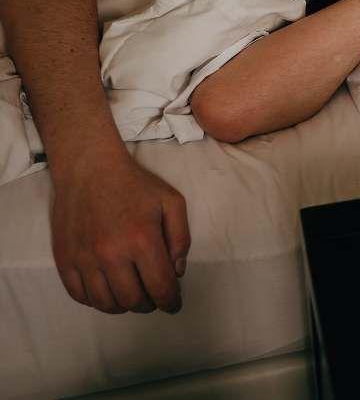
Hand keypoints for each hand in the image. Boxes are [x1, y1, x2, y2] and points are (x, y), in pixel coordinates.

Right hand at [51, 153, 190, 313]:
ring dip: (123, 306)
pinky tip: (107, 292)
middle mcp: (111, 254)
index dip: (171, 302)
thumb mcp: (172, 203)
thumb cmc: (135, 185)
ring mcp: (84, 258)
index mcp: (142, 240)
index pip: (160, 287)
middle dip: (149, 305)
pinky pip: (79, 295)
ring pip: (105, 303)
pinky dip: (96, 301)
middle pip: (133, 300)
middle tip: (153, 298)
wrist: (89, 168)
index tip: (173, 305)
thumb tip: (177, 272)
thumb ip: (181, 239)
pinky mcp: (64, 259)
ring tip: (131, 296)